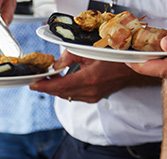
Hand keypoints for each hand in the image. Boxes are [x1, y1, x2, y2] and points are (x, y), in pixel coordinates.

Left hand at [30, 51, 158, 101]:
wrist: (133, 69)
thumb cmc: (115, 57)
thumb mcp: (91, 51)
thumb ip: (71, 57)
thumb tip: (56, 64)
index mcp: (90, 79)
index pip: (61, 86)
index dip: (45, 86)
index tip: (33, 84)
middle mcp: (90, 91)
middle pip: (61, 93)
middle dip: (47, 87)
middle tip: (36, 81)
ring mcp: (92, 97)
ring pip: (66, 95)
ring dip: (55, 89)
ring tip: (46, 80)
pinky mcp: (93, 98)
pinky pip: (74, 96)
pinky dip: (65, 90)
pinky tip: (60, 83)